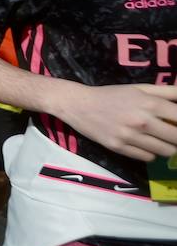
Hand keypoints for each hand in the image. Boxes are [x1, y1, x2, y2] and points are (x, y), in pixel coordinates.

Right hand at [53, 83, 176, 161]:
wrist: (79, 104)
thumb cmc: (112, 95)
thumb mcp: (140, 88)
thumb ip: (168, 92)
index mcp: (151, 103)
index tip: (176, 123)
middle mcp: (142, 121)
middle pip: (176, 138)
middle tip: (172, 134)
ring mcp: (130, 136)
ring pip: (165, 151)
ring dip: (167, 147)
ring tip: (161, 141)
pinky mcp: (119, 148)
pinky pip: (147, 158)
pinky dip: (151, 153)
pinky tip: (145, 145)